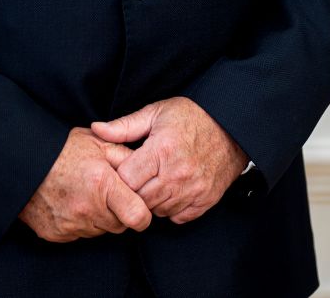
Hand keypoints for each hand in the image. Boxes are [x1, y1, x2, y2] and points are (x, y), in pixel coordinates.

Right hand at [17, 128, 150, 241]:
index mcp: (102, 184)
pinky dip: (80, 223)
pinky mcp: (56, 234)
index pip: (138, 217)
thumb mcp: (98, 143)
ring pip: (99, 231)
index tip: (139, 205)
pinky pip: (79, 235)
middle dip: (120, 212)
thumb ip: (126, 156)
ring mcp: (70, 225)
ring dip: (99, 218)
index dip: (143, 213)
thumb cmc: (61, 150)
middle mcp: (87, 209)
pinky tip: (72, 203)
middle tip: (108, 193)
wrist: (21, 164)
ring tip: (87, 195)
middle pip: (119, 225)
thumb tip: (146, 170)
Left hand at [92, 97, 248, 223]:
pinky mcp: (206, 200)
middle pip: (140, 199)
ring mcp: (194, 189)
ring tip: (156, 181)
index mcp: (162, 150)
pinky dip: (172, 209)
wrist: (233, 126)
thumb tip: (97, 129)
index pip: (125, 180)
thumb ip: (125, 126)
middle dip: (134, 191)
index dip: (120, 176)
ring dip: (152, 200)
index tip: (124, 168)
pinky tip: (172, 190)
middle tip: (138, 177)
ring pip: (157, 211)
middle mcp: (177, 173)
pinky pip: (178, 217)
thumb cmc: (193, 116)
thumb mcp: (157, 112)